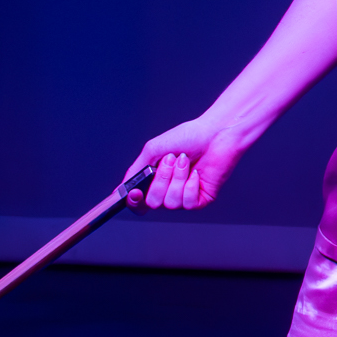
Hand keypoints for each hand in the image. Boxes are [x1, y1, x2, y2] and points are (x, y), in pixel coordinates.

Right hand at [128, 116, 244, 211]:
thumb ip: (136, 170)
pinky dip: (190, 185)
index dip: (134, 201)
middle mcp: (168, 190)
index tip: (135, 192)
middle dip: (160, 180)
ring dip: (177, 178)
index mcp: (155, 180)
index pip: (139, 202)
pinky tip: (196, 172)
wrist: (216, 133)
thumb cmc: (189, 137)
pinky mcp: (201, 199)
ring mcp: (184, 196)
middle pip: (153, 202)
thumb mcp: (154, 149)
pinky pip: (187, 203)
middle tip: (171, 160)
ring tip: (185, 162)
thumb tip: (120, 188)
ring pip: (170, 203)